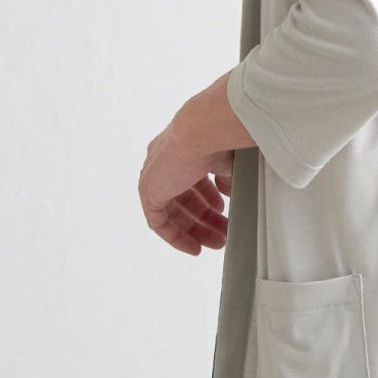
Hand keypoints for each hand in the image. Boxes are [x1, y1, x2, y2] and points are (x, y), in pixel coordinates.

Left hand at [138, 117, 232, 255]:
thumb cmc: (219, 136)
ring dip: (196, 229)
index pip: (191, 179)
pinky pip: (158, 221)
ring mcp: (154, 175)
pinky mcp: (148, 191)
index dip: (209, 197)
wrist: (203, 129)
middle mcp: (163, 161)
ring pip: (173, 211)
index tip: (223, 210)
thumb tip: (228, 193)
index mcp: (180, 148)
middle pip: (183, 197)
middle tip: (224, 233)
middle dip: (205, 218)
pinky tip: (195, 248)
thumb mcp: (226, 159)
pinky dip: (175, 236)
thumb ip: (225, 177)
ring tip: (219, 242)